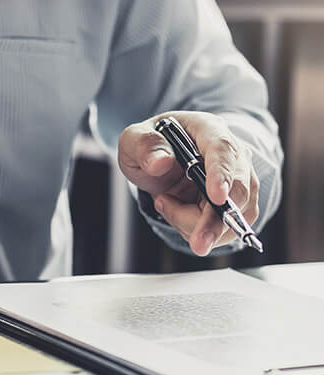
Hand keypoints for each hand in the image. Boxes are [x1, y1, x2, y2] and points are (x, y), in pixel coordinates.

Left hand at [118, 111, 259, 255]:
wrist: (162, 160)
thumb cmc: (151, 147)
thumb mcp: (134, 140)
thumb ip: (144, 146)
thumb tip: (160, 162)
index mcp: (208, 130)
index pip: (222, 149)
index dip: (221, 174)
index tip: (217, 198)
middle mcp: (232, 154)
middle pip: (237, 191)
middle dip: (215, 221)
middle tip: (197, 244)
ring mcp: (240, 180)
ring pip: (232, 216)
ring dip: (194, 225)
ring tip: (165, 203)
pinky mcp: (238, 204)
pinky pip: (225, 229)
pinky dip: (197, 230)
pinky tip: (178, 213)